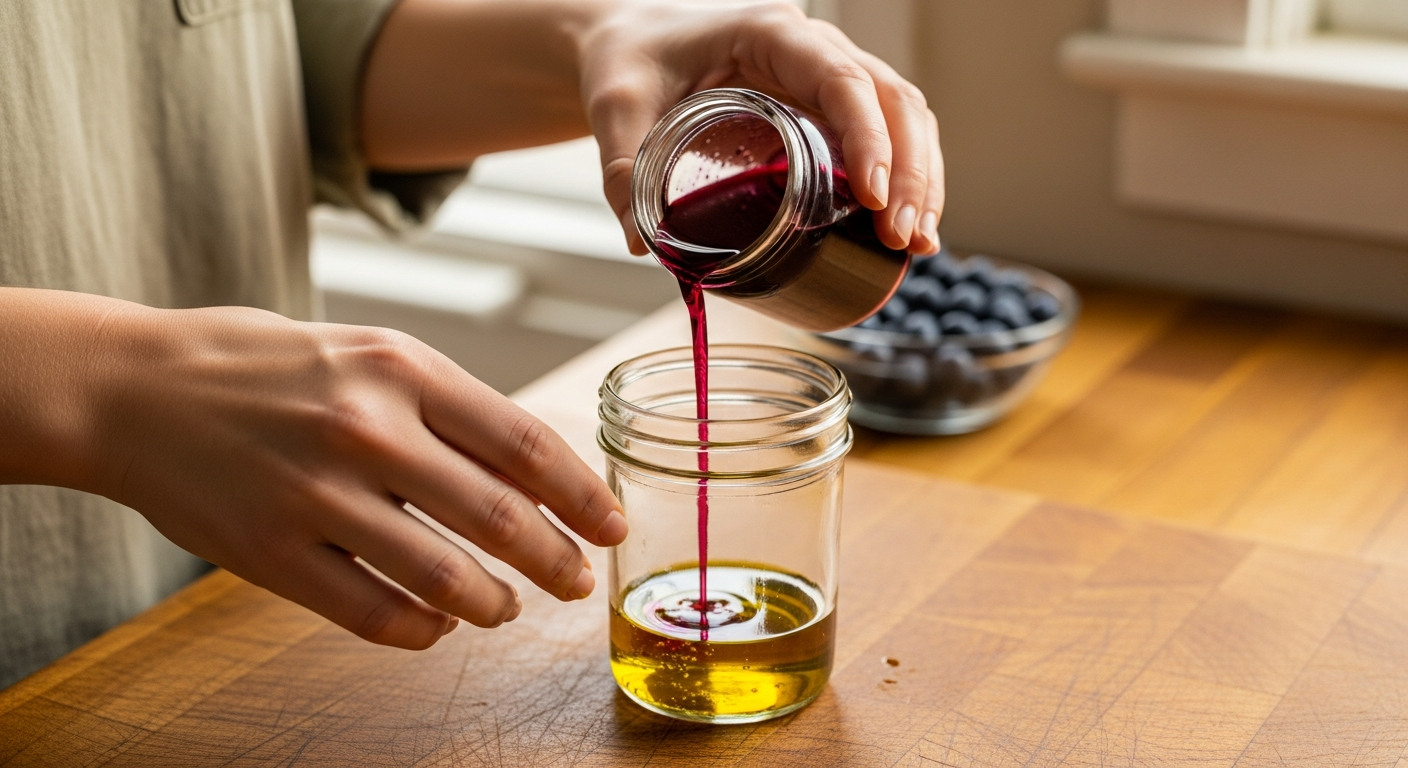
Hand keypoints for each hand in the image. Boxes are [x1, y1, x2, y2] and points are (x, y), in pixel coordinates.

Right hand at [82, 301, 624, 648]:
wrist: (133, 388)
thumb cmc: (266, 367)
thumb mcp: (368, 356)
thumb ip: (447, 410)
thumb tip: (532, 477)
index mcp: (401, 368)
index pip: (524, 442)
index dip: (583, 495)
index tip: (613, 526)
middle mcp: (366, 427)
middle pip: (498, 516)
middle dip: (556, 560)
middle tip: (577, 583)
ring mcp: (316, 494)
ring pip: (444, 578)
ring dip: (492, 605)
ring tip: (504, 610)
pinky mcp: (270, 553)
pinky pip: (373, 614)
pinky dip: (421, 630)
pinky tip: (435, 627)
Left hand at [580, 1, 943, 255]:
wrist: (631, 44)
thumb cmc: (628, 61)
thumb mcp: (617, 107)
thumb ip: (624, 168)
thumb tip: (645, 244)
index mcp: (770, 33)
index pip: (841, 78)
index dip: (867, 136)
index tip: (871, 196)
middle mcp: (813, 48)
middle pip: (891, 100)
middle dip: (907, 171)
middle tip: (901, 236)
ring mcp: (828, 75)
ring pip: (903, 116)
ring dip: (920, 178)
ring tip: (916, 242)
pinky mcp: (828, 107)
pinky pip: (889, 133)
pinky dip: (907, 177)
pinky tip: (909, 227)